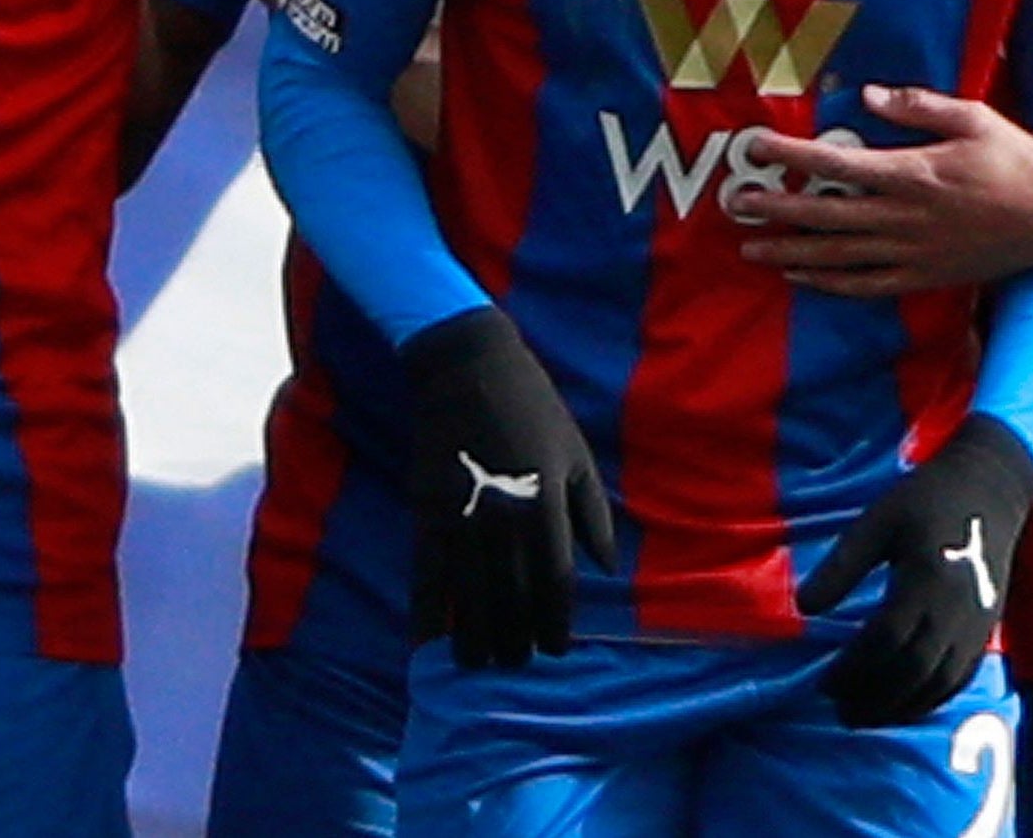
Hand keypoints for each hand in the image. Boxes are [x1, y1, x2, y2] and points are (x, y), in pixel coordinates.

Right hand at [401, 307, 616, 669]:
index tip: (555, 650)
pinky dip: (426, 610)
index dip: (555, 625)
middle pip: (509, 601)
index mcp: (545, 509)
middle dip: (514, 640)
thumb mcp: (577, 455)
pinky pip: (425, 573)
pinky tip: (428, 638)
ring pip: (468, 596)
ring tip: (477, 664)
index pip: (553, 586)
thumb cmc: (532, 407)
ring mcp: (461, 518)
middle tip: (516, 664)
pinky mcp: (427, 510)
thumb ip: (593, 515)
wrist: (466, 367)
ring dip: (473, 636)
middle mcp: (504, 522)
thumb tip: (606, 568)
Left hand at [728, 86, 1032, 295]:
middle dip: (778, 208)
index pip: (837, 164)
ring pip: (839, 256)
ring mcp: (913, 252)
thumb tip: (871, 92)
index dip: (792, 154)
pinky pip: (867, 285)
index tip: (755, 145)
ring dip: (791, 252)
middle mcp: (905, 217)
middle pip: (827, 214)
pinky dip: (830, 283)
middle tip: (739, 204)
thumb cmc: (1016, 162)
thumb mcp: (974, 119)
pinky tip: (801, 277)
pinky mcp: (924, 277)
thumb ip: (918, 106)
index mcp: (913, 174)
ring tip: (752, 247)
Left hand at [799, 415, 1032, 726]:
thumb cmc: (922, 501)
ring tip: (865, 717)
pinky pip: (961, 676)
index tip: (825, 684)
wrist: (989, 493)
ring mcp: (978, 625)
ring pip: (941, 681)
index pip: (887, 639)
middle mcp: (957, 611)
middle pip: (915, 670)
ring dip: (903, 706)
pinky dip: (933, 698)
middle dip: (876, 697)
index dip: (855, 667)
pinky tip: (906, 705)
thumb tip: (806, 608)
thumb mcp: (875, 523)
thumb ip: (842, 566)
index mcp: (927, 582)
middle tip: (840, 712)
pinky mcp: (987, 629)